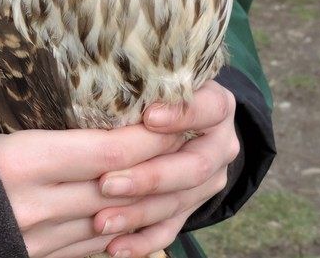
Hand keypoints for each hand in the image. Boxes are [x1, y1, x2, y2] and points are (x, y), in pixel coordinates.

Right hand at [0, 125, 181, 257]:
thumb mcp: (5, 133)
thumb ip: (57, 132)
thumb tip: (110, 113)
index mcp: (24, 162)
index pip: (107, 151)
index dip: (149, 136)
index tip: (175, 116)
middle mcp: (38, 204)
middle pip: (120, 186)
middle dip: (162, 164)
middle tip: (193, 139)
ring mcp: (44, 239)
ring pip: (118, 220)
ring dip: (154, 198)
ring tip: (182, 171)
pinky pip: (101, 246)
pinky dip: (131, 228)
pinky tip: (153, 210)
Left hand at [96, 81, 238, 257]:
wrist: (183, 115)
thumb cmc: (155, 88)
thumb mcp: (156, 78)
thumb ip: (142, 84)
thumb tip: (99, 84)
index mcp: (216, 106)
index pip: (208, 109)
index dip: (181, 114)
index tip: (149, 117)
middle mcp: (220, 144)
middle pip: (192, 166)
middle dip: (148, 177)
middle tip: (107, 183)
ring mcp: (210, 179)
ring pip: (178, 202)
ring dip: (137, 214)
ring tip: (100, 221)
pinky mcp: (193, 205)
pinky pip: (170, 228)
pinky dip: (142, 241)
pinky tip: (114, 248)